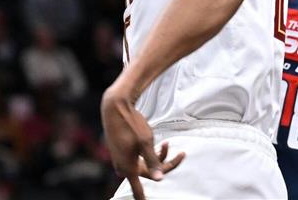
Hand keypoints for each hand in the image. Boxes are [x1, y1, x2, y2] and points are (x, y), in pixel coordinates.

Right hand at [101, 84, 183, 199]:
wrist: (115, 107)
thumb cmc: (130, 124)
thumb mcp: (145, 142)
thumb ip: (153, 162)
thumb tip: (159, 179)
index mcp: (128, 167)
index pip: (137, 190)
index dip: (143, 198)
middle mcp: (123, 166)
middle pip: (149, 173)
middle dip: (165, 164)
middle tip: (181, 154)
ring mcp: (122, 158)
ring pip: (145, 164)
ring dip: (158, 156)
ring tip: (167, 143)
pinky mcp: (122, 151)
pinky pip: (138, 157)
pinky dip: (149, 152)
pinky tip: (157, 141)